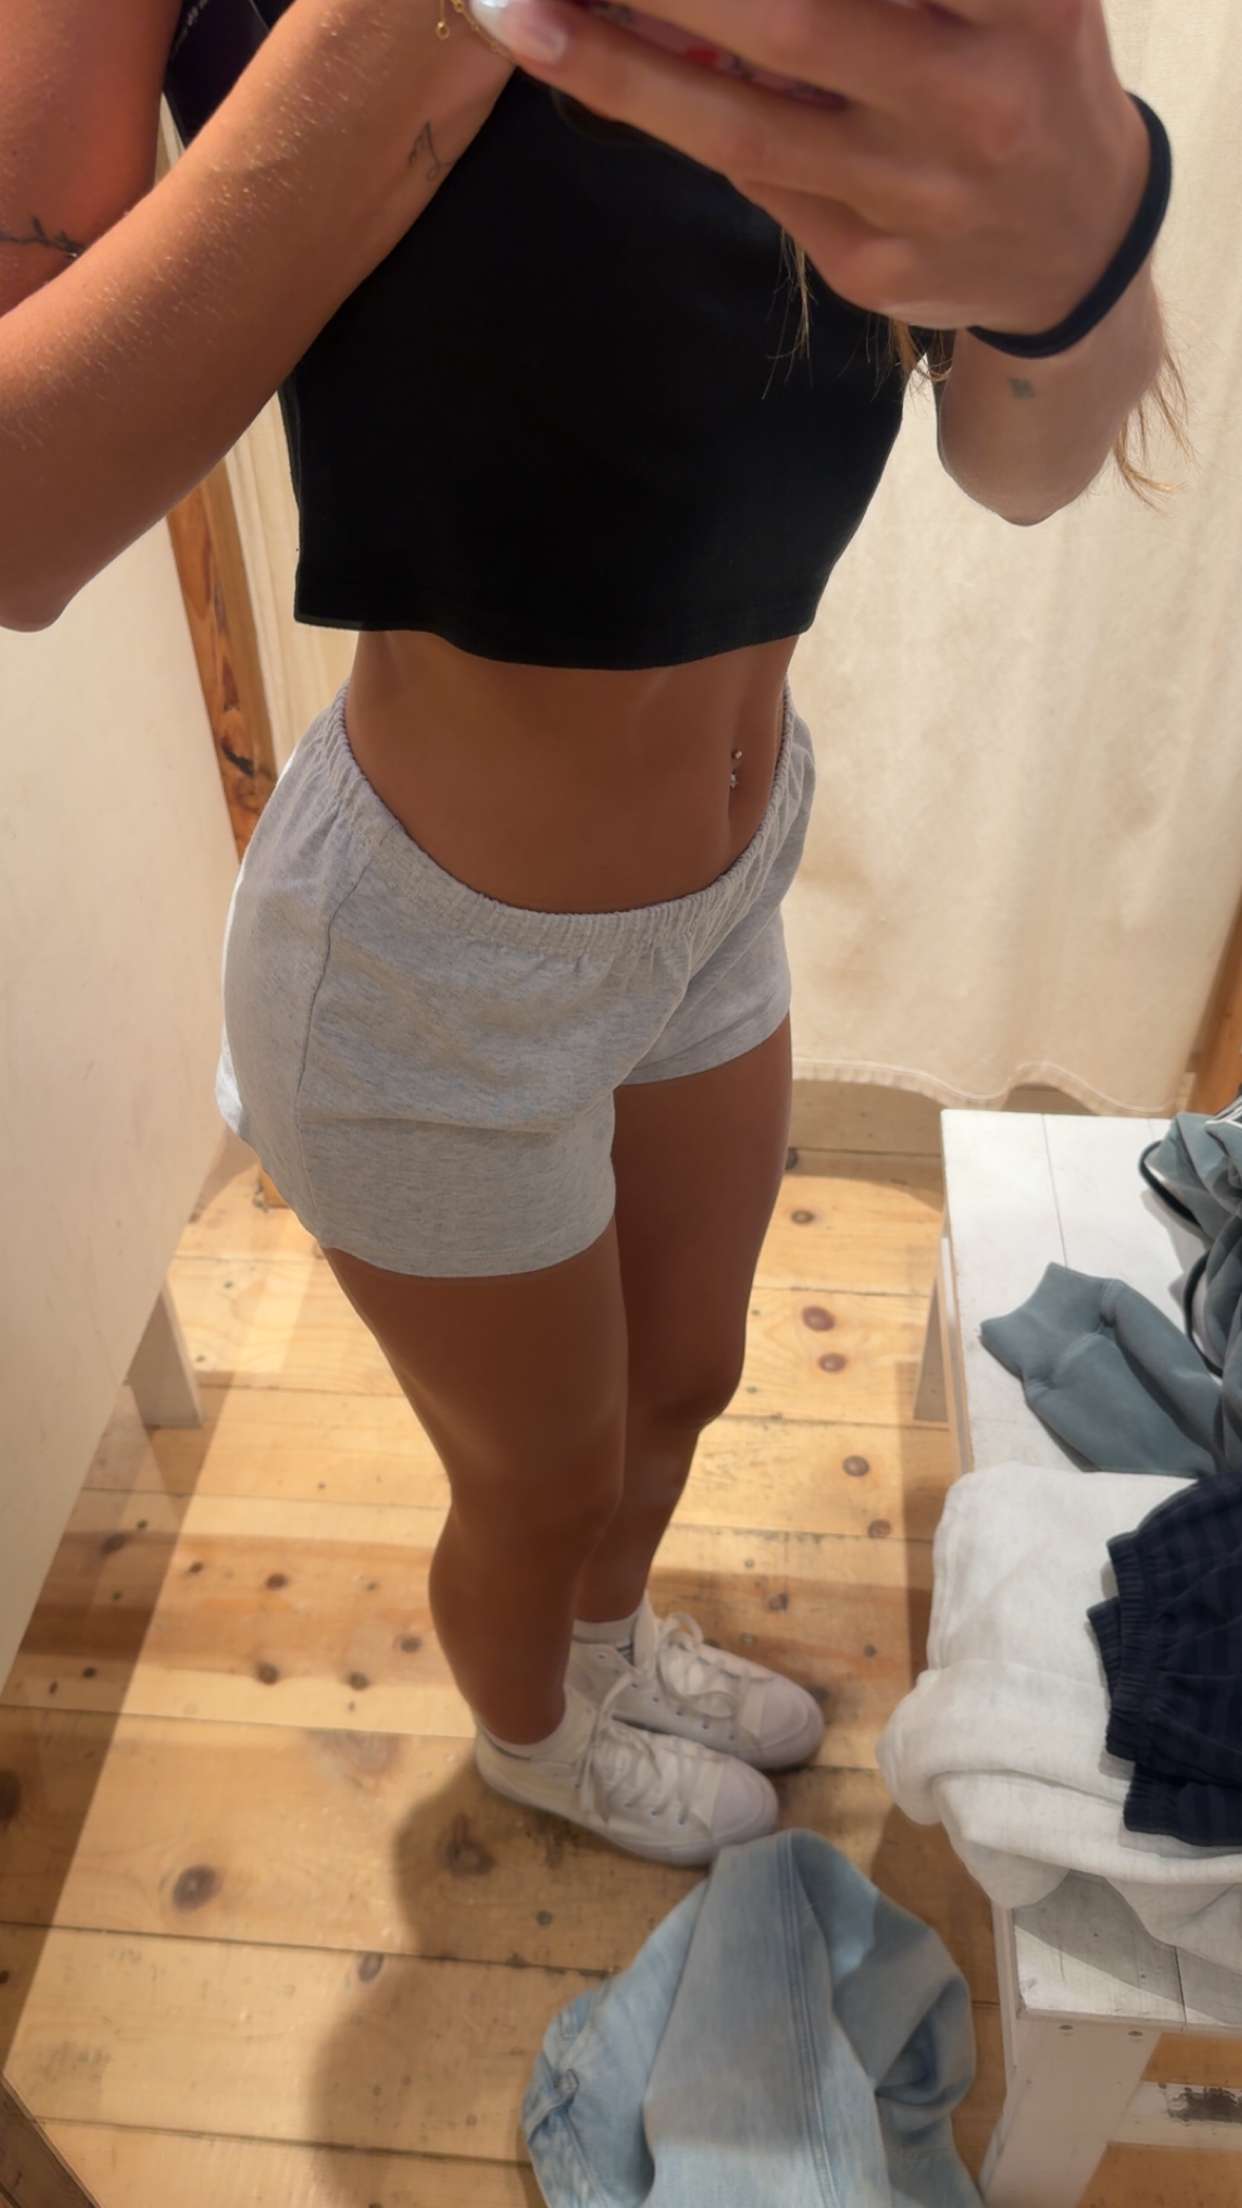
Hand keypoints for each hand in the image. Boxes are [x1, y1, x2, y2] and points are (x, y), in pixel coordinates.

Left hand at [468, 0, 1152, 334]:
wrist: (1078, 247)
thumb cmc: (1021, 65)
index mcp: (1027, 4)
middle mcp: (976, 98)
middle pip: (794, 23)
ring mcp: (917, 197)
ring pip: (742, 125)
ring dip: (620, 65)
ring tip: (523, 16)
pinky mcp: (870, 267)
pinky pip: (754, 179)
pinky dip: (677, 115)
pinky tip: (608, 69)